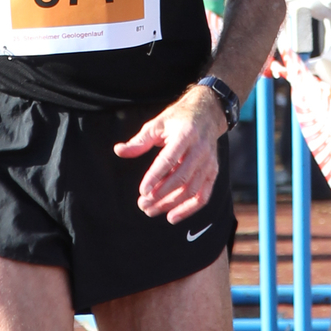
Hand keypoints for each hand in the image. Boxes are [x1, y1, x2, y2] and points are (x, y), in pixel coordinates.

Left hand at [113, 86, 223, 221]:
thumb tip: (118, 150)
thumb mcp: (157, 124)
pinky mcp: (213, 172)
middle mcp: (200, 149)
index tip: (142, 191)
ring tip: (150, 210)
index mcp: (185, 134)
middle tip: (142, 205)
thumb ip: (139, 141)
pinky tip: (172, 217)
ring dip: (171, 204)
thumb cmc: (177, 120)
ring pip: (191, 190)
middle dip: (161, 195)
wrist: (207, 114)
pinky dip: (189, 209)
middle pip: (181, 178)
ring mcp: (209, 162)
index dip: (155, 177)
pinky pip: (203, 195)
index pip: (169, 159)